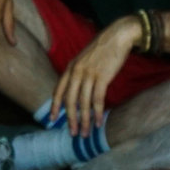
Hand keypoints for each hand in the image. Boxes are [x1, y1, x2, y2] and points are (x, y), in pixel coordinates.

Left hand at [51, 17, 137, 136]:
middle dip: (70, 119)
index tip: (52, 120)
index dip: (55, 106)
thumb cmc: (102, 49)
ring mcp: (89, 74)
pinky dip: (98, 113)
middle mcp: (76, 72)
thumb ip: (78, 73)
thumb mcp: (84, 59)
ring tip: (86, 133)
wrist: (117, 36)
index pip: (58, 91)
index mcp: (70, 68)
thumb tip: (77, 92)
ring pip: (84, 103)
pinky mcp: (102, 77)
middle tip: (72, 133)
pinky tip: (99, 122)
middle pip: (70, 101)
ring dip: (85, 120)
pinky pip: (98, 100)